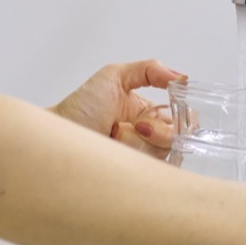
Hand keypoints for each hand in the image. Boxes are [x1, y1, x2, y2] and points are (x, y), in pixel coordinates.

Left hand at [50, 59, 185, 159]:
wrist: (61, 134)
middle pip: (179, 139)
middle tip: (138, 125)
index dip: (183, 117)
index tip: (171, 110)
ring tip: (117, 134)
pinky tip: (119, 149)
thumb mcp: (115, 76)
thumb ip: (150, 70)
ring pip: (165, 154)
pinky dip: (136, 157)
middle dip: (160, 132)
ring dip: (140, 142)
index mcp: (151, 113)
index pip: (184, 117)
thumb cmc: (81, 107)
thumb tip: (181, 77)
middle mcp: (151, 136)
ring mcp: (143, 157)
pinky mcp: (135, 174)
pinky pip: (153, 171)